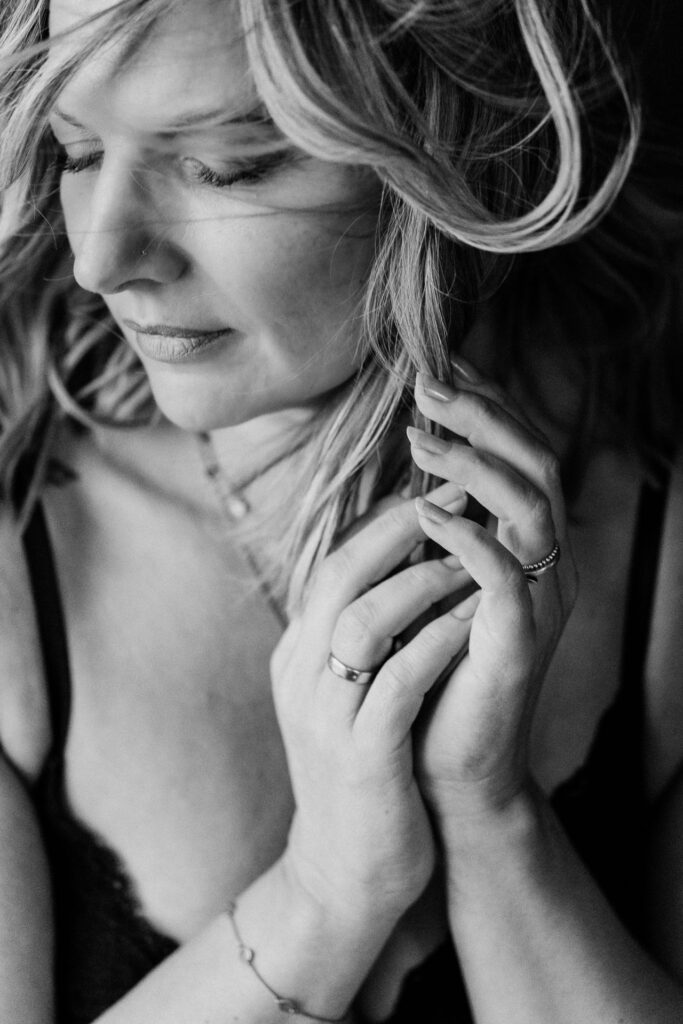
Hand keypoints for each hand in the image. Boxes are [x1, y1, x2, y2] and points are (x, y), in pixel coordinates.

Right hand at [271, 481, 475, 933]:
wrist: (344, 872)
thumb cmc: (361, 771)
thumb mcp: (345, 695)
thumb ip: (360, 637)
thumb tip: (405, 567)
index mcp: (296, 654)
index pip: (330, 565)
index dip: (380, 523)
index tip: (430, 492)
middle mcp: (299, 674)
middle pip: (339, 576)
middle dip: (398, 529)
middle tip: (453, 498)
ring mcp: (324, 714)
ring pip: (365, 621)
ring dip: (421, 582)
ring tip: (470, 562)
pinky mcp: (361, 754)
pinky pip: (399, 681)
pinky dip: (436, 642)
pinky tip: (470, 622)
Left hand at [407, 359, 576, 830]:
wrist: (437, 765)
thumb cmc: (426, 671)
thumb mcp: (428, 585)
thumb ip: (433, 529)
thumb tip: (409, 462)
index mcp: (527, 548)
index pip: (519, 456)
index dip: (486, 406)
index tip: (438, 368)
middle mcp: (546, 566)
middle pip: (536, 465)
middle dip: (484, 416)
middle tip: (427, 385)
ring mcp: (540, 602)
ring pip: (531, 508)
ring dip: (474, 464)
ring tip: (420, 436)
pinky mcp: (519, 642)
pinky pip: (504, 575)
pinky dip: (466, 536)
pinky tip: (422, 510)